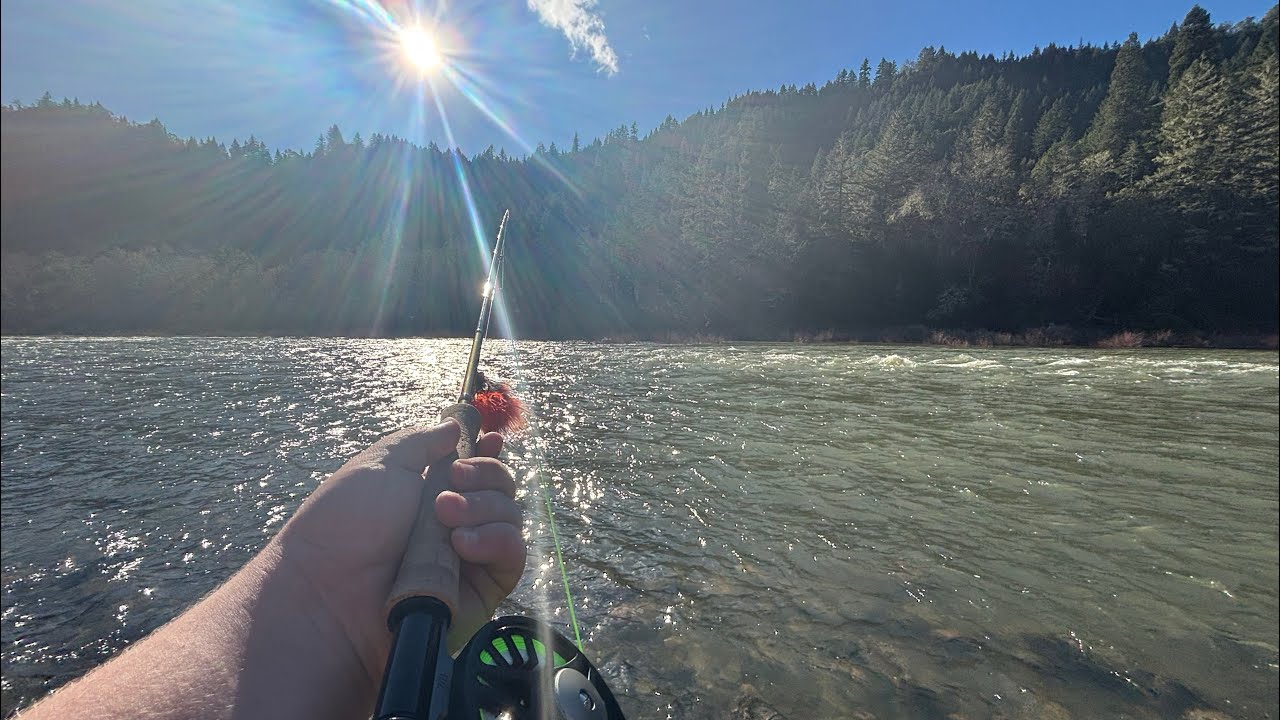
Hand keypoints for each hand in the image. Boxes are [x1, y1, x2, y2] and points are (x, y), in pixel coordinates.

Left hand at [272, 420, 525, 701]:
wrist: (331, 591)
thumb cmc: (346, 523)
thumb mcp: (381, 464)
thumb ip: (422, 441)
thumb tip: (455, 425)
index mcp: (431, 492)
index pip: (478, 470)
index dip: (489, 453)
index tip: (493, 439)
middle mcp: (456, 523)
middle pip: (502, 487)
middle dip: (485, 474)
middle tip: (452, 481)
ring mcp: (471, 557)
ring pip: (511, 517)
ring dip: (484, 506)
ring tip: (444, 515)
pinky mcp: (483, 589)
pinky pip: (512, 555)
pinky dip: (495, 539)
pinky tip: (462, 543)